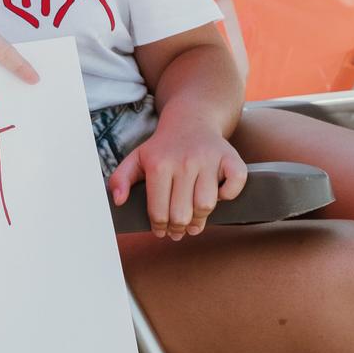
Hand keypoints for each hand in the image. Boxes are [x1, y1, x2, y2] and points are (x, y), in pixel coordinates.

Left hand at [108, 119, 246, 238]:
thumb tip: (118, 201)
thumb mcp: (136, 159)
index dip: (159, 227)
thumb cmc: (162, 148)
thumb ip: (120, 179)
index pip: (158, 211)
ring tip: (194, 219)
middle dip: (178, 228)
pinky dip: (229, 195)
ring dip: (201, 218)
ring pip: (206, 204)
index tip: (161, 231)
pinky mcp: (230, 157)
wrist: (190, 121)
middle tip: (178, 230)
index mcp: (158, 165)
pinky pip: (235, 184)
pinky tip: (218, 195)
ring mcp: (208, 159)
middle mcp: (184, 162)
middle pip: (182, 213)